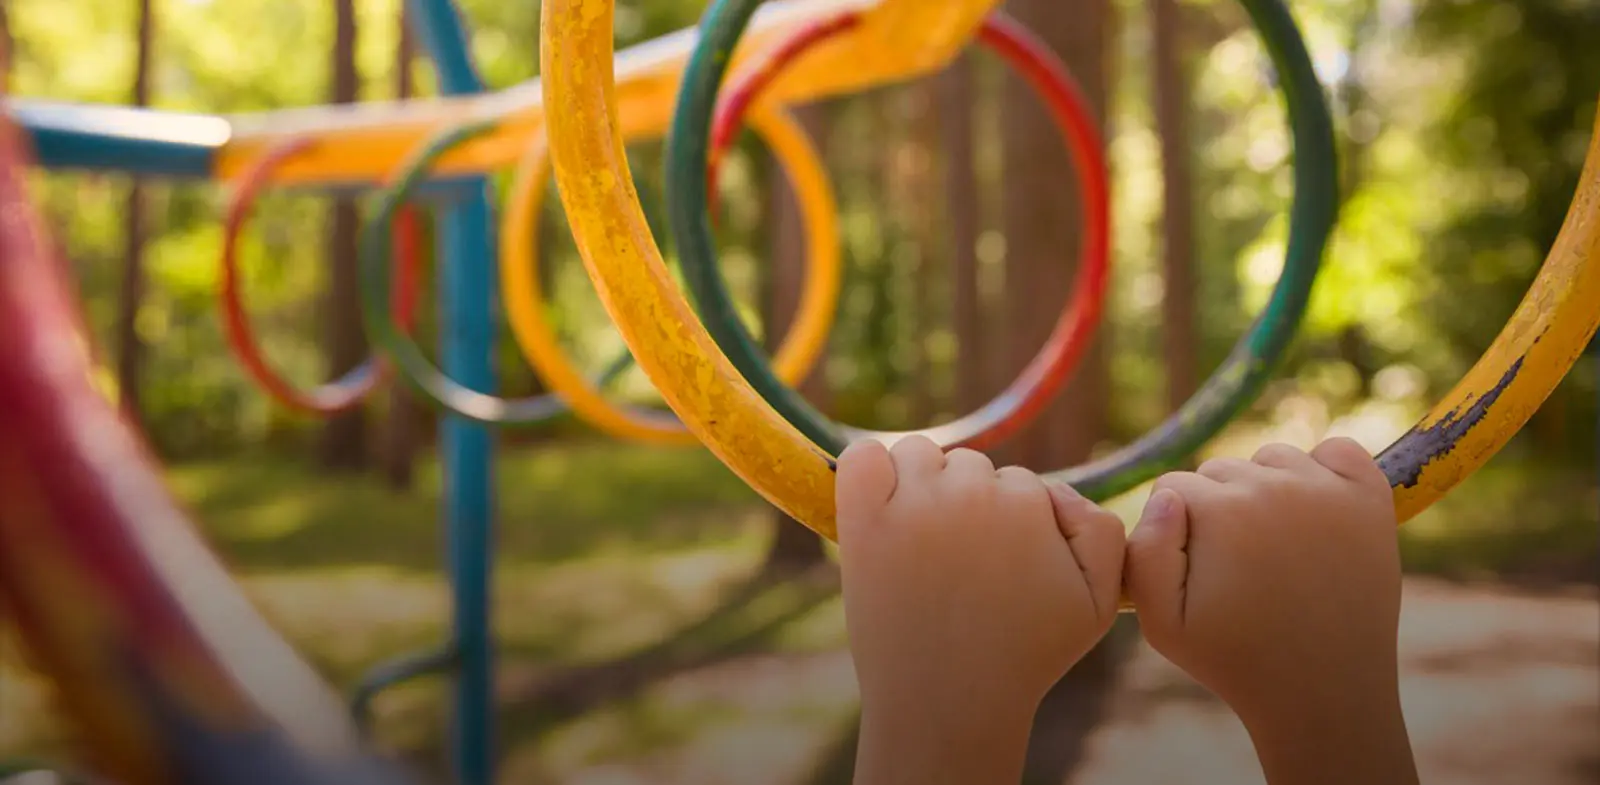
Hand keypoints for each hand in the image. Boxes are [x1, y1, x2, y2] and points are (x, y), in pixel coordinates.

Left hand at [836, 435, 1124, 784]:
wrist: (949, 704)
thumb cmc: (1024, 655)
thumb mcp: (1097, 601)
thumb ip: (1101, 530)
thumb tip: (1056, 489)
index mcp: (1026, 501)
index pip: (1017, 482)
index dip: (1010, 524)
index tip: (999, 568)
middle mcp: (968, 492)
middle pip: (967, 466)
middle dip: (966, 502)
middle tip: (960, 565)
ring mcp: (910, 504)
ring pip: (918, 455)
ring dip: (919, 484)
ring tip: (921, 544)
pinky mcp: (863, 521)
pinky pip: (861, 456)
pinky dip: (867, 467)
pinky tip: (877, 503)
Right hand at [1125, 438, 1416, 784]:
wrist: (1324, 692)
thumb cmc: (1234, 659)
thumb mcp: (1161, 622)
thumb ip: (1143, 552)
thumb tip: (1165, 496)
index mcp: (1222, 511)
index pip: (1174, 487)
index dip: (1177, 531)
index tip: (1199, 573)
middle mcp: (1277, 486)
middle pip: (1222, 470)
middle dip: (1218, 509)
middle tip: (1238, 569)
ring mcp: (1329, 490)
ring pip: (1273, 458)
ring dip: (1265, 488)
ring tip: (1273, 547)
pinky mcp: (1372, 498)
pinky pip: (1338, 450)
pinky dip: (1324, 470)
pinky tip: (1315, 514)